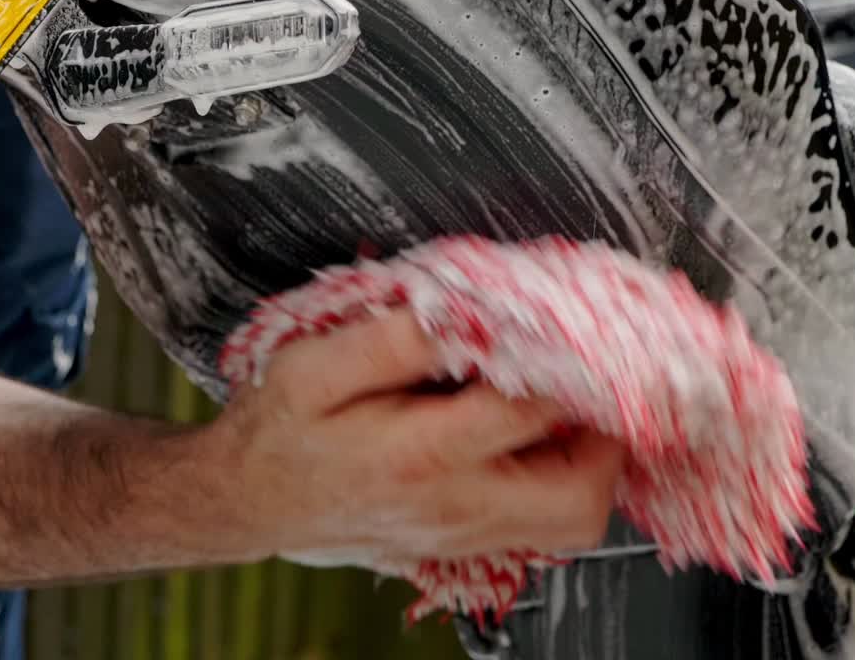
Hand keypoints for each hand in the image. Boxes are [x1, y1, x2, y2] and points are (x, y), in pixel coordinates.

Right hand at [201, 310, 623, 566]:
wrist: (246, 501)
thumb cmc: (279, 431)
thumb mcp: (314, 367)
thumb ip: (395, 338)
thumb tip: (467, 309)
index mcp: (420, 455)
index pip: (530, 410)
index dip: (571, 362)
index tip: (581, 326)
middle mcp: (456, 507)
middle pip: (579, 496)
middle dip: (608, 433)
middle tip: (592, 379)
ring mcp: (468, 536)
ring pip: (575, 523)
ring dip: (594, 462)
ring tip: (570, 406)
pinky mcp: (470, 545)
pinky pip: (549, 528)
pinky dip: (567, 481)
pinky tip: (544, 438)